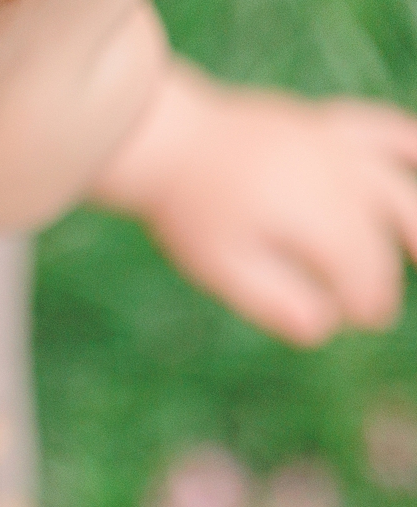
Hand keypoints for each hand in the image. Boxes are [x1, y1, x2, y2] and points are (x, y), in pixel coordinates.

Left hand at [96, 64, 416, 345]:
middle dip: (386, 271)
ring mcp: (333, 143)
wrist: (168, 141)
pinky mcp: (324, 122)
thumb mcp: (223, 267)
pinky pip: (380, 128)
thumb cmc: (191, 211)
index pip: (359, 264)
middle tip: (379, 311)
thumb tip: (321, 331)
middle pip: (381, 227)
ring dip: (416, 215)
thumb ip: (273, 299)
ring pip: (395, 179)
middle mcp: (336, 174)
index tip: (367, 321)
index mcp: (314, 213)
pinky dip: (408, 143)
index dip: (368, 297)